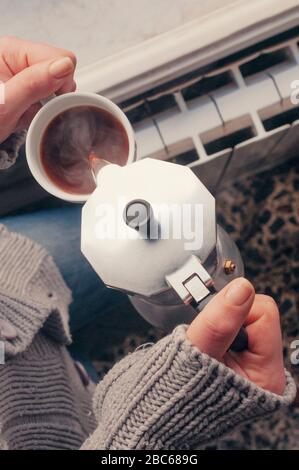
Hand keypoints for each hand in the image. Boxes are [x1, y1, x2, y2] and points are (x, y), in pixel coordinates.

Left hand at [0, 36, 76, 142]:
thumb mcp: (5, 105)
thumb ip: (34, 83)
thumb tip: (65, 66)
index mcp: (12, 50)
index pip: (61, 58)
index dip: (61, 82)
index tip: (47, 101)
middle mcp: (20, 57)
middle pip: (62, 70)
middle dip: (54, 94)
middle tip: (33, 109)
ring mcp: (25, 72)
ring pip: (58, 84)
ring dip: (49, 103)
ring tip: (27, 112)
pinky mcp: (28, 86)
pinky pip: (50, 96)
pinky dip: (44, 109)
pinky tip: (28, 113)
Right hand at [187, 277, 285, 394]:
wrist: (160, 406)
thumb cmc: (178, 393)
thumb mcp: (197, 355)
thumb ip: (218, 323)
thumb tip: (241, 288)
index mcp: (267, 376)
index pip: (264, 313)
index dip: (234, 311)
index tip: (212, 323)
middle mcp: (266, 370)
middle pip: (256, 312)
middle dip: (227, 318)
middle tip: (207, 339)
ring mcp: (254, 363)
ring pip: (243, 316)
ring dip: (220, 322)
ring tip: (204, 343)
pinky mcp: (241, 356)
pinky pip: (234, 324)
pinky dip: (217, 326)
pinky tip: (206, 342)